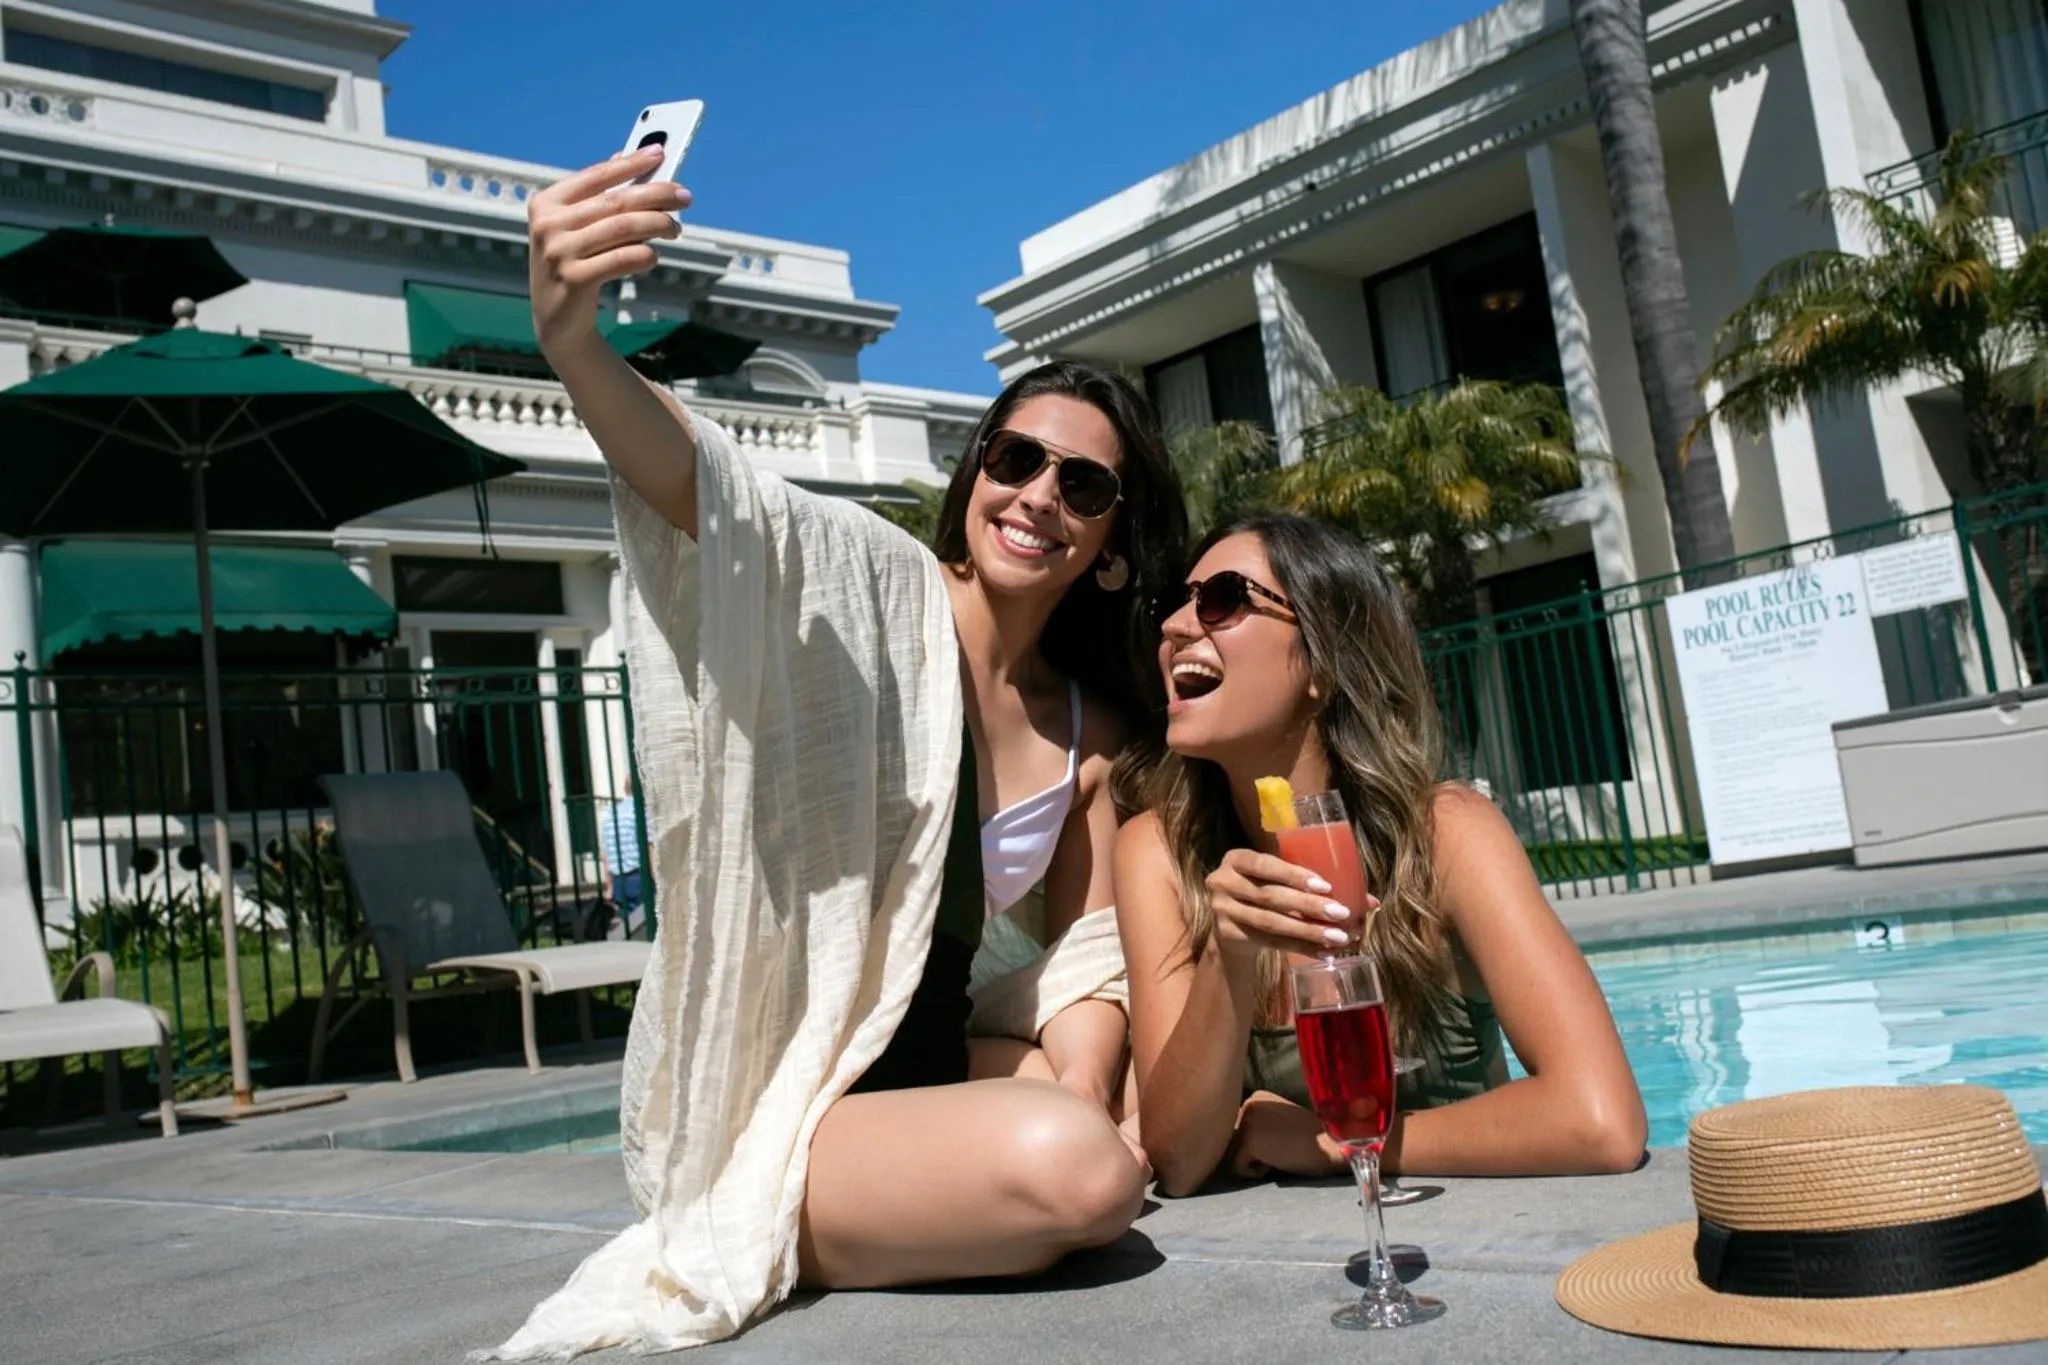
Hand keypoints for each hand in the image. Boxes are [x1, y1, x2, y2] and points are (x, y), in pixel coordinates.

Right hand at [527, 147, 687, 357]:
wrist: (557, 321)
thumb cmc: (574, 265)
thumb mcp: (576, 228)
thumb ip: (597, 197)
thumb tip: (627, 155)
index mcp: (546, 202)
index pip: (597, 175)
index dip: (630, 162)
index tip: (660, 152)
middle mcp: (548, 224)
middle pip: (616, 201)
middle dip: (657, 195)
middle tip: (685, 197)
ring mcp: (559, 252)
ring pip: (624, 227)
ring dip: (658, 225)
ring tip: (675, 229)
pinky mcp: (574, 279)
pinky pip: (623, 259)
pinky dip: (645, 255)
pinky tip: (653, 255)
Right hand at [1204, 848, 1372, 960]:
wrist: (1231, 929)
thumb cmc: (1265, 894)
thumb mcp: (1278, 881)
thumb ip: (1312, 884)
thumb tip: (1370, 901)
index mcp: (1236, 858)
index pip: (1265, 864)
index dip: (1294, 875)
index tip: (1326, 886)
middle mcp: (1223, 881)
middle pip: (1271, 896)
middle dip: (1309, 906)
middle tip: (1341, 914)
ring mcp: (1222, 910)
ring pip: (1271, 922)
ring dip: (1308, 931)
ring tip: (1337, 937)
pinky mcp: (1227, 935)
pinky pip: (1270, 942)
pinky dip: (1299, 947)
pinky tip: (1323, 952)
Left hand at [1225, 1091, 1344, 1179]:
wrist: (1333, 1146)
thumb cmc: (1313, 1141)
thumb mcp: (1282, 1123)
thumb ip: (1259, 1126)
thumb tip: (1230, 1142)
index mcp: (1256, 1097)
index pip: (1238, 1130)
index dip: (1259, 1144)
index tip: (1283, 1141)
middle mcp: (1248, 1103)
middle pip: (1232, 1141)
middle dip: (1251, 1153)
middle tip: (1282, 1149)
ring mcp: (1247, 1121)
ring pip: (1233, 1155)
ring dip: (1255, 1162)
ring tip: (1280, 1154)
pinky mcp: (1249, 1141)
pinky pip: (1238, 1169)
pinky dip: (1257, 1173)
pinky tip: (1278, 1161)